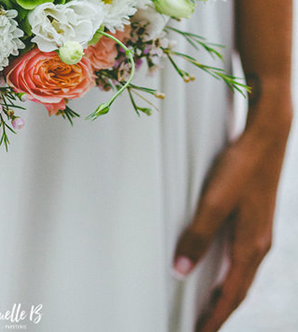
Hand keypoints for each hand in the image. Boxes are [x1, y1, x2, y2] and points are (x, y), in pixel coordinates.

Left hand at [172, 102, 291, 331]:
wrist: (267, 135)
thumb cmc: (242, 165)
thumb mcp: (215, 200)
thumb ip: (198, 235)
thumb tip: (180, 270)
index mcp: (251, 246)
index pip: (230, 295)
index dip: (214, 318)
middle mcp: (259, 244)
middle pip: (237, 290)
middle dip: (219, 312)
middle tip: (198, 328)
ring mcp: (260, 232)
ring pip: (241, 274)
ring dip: (224, 294)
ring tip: (205, 308)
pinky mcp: (256, 218)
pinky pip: (242, 257)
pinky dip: (229, 272)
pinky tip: (217, 267)